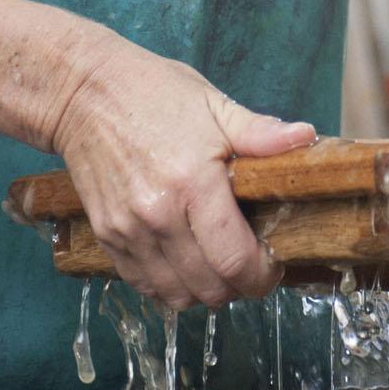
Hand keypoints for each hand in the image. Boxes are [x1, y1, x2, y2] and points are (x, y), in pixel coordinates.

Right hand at [48, 29, 315, 310]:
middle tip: (250, 267)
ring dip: (204, 291)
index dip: (262, 276)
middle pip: (209, 287)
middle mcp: (157, 214)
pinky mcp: (106, 236)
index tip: (273, 266)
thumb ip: (259, 132)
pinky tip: (184, 262)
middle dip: (238, 286)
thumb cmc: (152, 93)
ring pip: (176, 296)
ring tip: (218, 267)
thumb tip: (306, 138)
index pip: (235, 260)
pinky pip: (144, 284)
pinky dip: (169, 285)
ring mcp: (127, 230)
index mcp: (192, 182)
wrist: (82, 93)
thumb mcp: (212, 104)